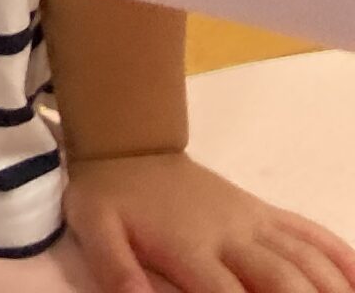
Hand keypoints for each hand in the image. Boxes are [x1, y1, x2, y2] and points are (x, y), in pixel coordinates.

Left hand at [68, 151, 354, 292]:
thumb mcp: (92, 227)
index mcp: (189, 245)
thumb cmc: (108, 195)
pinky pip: (310, 231)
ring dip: (333, 287)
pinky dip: (340, 255)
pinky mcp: (263, 212)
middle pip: (283, 280)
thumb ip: (114, 268)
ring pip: (306, 258)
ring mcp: (253, 221)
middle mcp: (231, 235)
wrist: (127, 143)